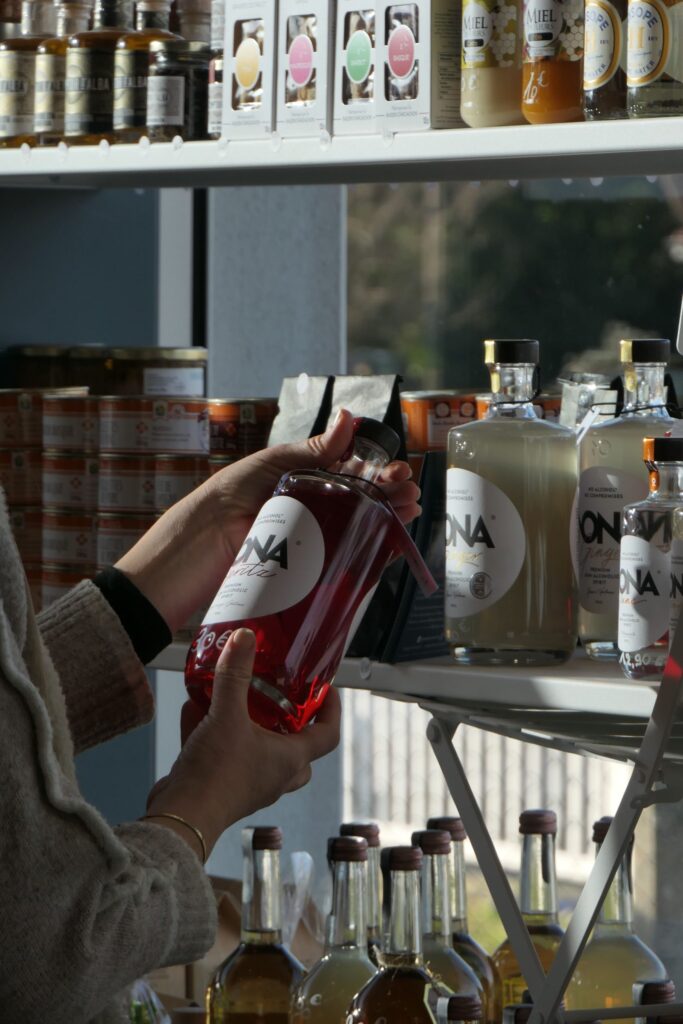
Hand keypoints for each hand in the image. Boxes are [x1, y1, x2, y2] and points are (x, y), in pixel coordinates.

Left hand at [116, 409, 420, 632]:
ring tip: (406, 515)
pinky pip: (344, 558)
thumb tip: (349, 418)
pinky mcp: (306, 567)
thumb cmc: (225, 500)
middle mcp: (310, 506)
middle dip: (391, 495)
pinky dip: (369, 552)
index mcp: (302, 477)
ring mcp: (310, 537)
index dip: (379, 471)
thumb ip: (313, 450)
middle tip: (409, 496)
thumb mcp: (271, 466)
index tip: (399, 473)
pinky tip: (387, 545)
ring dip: (387, 520)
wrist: (196, 550)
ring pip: (359, 527)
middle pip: (362, 499)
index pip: (352, 470)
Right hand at [145, 629, 340, 857]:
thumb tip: (244, 637)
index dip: (331, 710)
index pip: (328, 735)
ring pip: (260, 753)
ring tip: (228, 696)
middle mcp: (275, 775)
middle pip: (298, 750)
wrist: (181, 817)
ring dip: (246, 725)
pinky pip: (225, 756)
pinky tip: (192, 710)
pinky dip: (212, 733)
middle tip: (280, 700)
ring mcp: (250, 785)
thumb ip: (234, 675)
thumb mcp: (226, 715)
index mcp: (290, 759)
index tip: (325, 690)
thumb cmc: (216, 774)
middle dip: (291, 725)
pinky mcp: (222, 788)